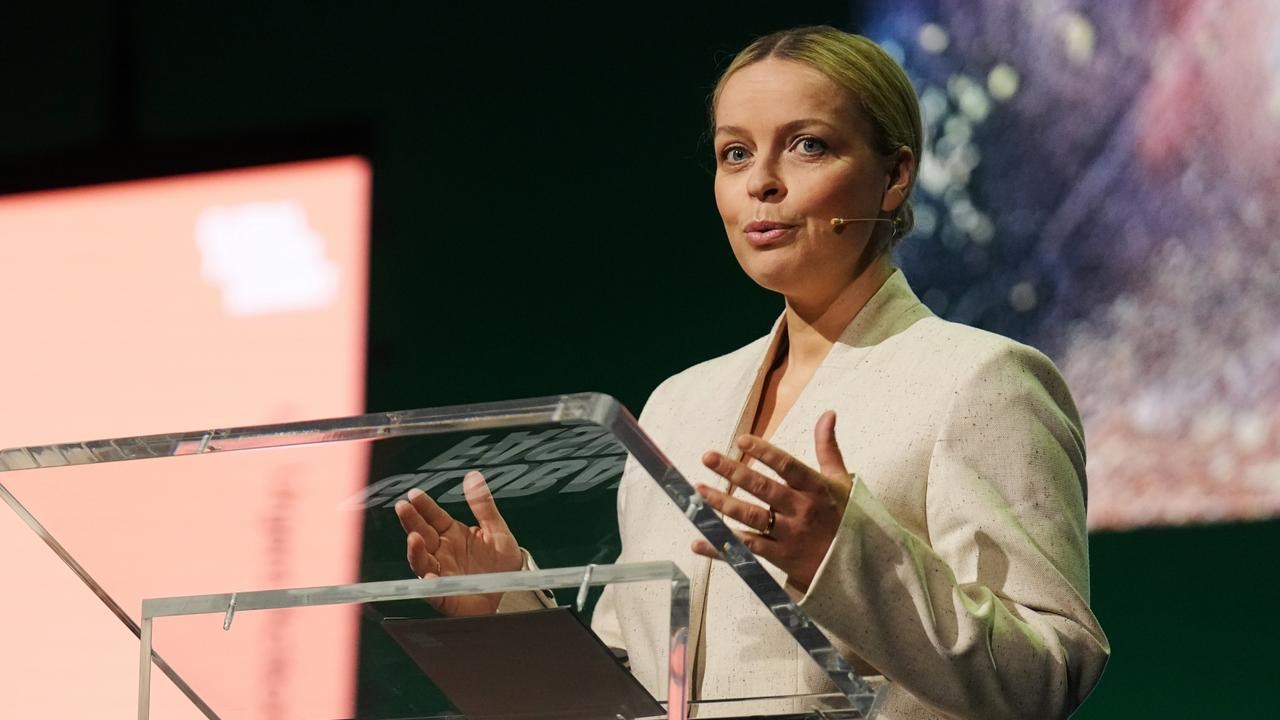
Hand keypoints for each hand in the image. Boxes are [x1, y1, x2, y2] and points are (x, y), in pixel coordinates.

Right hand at [394, 470, 522, 615]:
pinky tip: (430, 576)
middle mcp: (442, 553)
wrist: (514, 591)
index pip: (433, 517)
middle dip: (411, 521)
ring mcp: (442, 574)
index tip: (414, 494)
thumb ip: (483, 505)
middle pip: (421, 535)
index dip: (423, 505)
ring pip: (421, 562)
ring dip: (415, 551)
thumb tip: (473, 477)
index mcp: (452, 535)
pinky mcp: (446, 596)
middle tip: (403, 507)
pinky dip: (430, 586)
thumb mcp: (497, 529)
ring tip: (414, 539)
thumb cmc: (502, 563)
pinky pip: (434, 592)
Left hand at [692, 410, 853, 591]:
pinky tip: (699, 541)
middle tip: (708, 457)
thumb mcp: (841, 481)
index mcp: (816, 489)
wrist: (859, 566)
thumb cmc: (846, 516)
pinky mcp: (780, 558)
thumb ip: (827, 447)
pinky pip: (747, 551)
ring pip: (751, 518)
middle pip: (763, 489)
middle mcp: (801, 511)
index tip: (741, 440)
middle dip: (733, 472)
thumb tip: (827, 413)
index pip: (788, 467)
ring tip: (699, 490)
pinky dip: (722, 548)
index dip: (765, 453)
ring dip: (722, 504)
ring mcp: (789, 536)